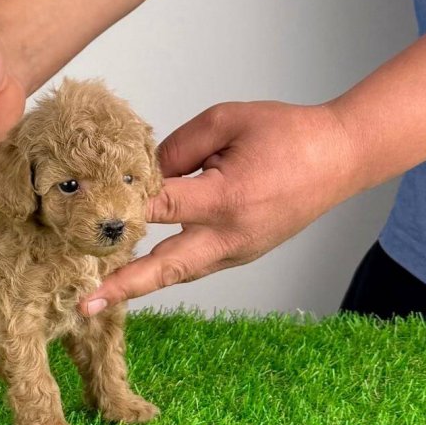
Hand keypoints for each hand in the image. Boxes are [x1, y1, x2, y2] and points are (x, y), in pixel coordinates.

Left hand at [79, 100, 359, 312]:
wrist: (341, 158)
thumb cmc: (288, 133)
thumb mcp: (228, 120)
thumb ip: (177, 147)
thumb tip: (139, 174)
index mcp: (227, 198)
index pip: (161, 207)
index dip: (121, 210)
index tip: (83, 218)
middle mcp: (230, 235)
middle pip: (166, 267)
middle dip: (123, 286)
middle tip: (85, 304)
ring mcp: (236, 252)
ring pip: (178, 273)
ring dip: (138, 284)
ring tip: (97, 296)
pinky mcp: (239, 255)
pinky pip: (193, 266)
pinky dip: (162, 270)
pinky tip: (134, 272)